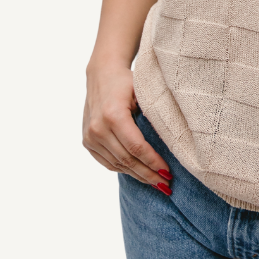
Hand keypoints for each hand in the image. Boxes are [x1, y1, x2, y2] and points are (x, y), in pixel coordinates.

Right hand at [82, 65, 172, 191]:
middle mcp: (98, 128)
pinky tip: (138, 173)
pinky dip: (123, 169)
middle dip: (148, 174)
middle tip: (166, 185)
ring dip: (137, 175)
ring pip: (117, 164)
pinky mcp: (87, 141)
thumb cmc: (127, 82)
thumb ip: (153, 115)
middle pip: (127, 159)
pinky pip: (107, 162)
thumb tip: (172, 142)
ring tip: (155, 182)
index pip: (136, 147)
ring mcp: (90, 136)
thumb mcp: (143, 92)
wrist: (101, 73)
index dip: (153, 162)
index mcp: (113, 115)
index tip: (168, 173)